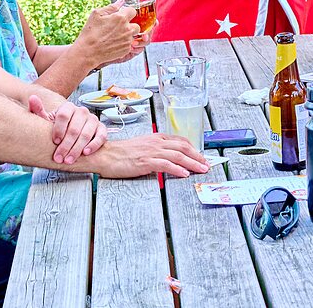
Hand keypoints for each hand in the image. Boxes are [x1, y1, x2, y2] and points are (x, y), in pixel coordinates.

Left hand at [29, 95, 105, 163]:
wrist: (72, 134)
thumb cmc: (57, 128)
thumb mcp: (46, 121)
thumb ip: (38, 111)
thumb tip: (32, 98)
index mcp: (68, 107)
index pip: (64, 115)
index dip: (59, 129)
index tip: (54, 141)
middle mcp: (82, 111)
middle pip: (74, 128)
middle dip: (66, 145)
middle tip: (59, 158)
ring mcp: (93, 119)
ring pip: (86, 134)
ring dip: (77, 149)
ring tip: (68, 160)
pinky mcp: (101, 129)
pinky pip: (101, 136)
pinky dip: (94, 145)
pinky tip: (85, 153)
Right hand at [75, 0, 140, 67]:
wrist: (88, 51)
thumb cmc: (90, 32)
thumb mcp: (97, 14)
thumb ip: (111, 7)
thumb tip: (121, 1)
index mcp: (121, 18)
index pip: (133, 11)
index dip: (127, 12)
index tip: (121, 15)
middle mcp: (127, 29)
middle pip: (136, 24)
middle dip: (130, 24)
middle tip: (119, 27)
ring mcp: (128, 40)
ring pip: (133, 35)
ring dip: (127, 34)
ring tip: (115, 36)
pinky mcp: (126, 50)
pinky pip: (129, 44)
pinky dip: (124, 43)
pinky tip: (113, 43)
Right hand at [95, 133, 209, 178]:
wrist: (106, 155)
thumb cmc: (122, 153)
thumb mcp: (143, 147)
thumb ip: (156, 150)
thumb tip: (169, 159)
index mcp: (156, 138)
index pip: (180, 141)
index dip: (193, 149)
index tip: (201, 157)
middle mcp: (156, 142)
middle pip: (183, 147)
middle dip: (197, 156)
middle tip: (207, 164)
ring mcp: (151, 151)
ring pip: (178, 155)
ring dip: (192, 163)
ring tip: (201, 170)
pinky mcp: (146, 161)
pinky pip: (165, 164)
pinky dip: (177, 169)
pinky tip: (184, 174)